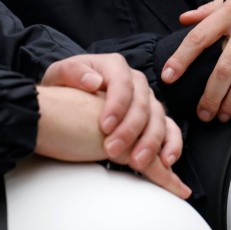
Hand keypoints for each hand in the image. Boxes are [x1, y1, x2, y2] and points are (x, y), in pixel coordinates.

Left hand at [34, 86, 190, 198]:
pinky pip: (171, 130)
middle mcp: (136, 81)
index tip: (104, 127)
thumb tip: (93, 82)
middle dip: (130, 130)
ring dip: (150, 143)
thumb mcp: (59, 75)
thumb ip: (72, 73)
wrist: (70, 99)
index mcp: (114, 66)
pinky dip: (171, 145)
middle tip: (113, 151)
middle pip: (142, 105)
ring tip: (137, 163)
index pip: (122, 84)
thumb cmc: (65, 87)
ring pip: (158, 119)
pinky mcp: (155, 118)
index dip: (116, 106)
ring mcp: (148, 100)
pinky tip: (166, 161)